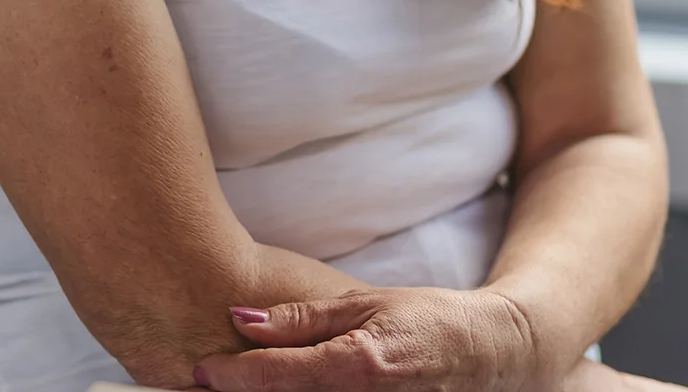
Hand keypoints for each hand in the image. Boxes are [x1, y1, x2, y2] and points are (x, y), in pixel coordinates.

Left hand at [194, 288, 548, 391]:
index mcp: (358, 365)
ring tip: (247, 386)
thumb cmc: (426, 320)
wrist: (487, 356)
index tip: (199, 368)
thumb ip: (301, 318)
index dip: (231, 375)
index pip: (277, 375)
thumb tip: (240, 319)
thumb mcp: (362, 303)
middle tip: (213, 382)